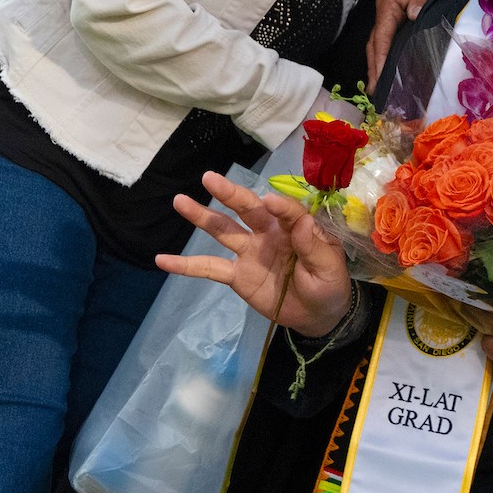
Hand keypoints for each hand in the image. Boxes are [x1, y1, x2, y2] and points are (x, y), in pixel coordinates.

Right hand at [156, 170, 351, 337]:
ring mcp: (249, 252)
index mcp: (294, 227)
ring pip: (222, 229)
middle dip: (229, 193)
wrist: (318, 316)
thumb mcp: (329, 267)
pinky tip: (162, 259)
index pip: (286, 211)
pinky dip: (185, 265)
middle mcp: (268, 232)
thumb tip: (301, 222)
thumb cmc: (328, 285)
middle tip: (210, 177)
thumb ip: (315, 247)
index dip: (278, 206)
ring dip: (201, 216)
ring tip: (179, 200)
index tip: (268, 202)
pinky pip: (209, 268)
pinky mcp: (237, 275)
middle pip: (247, 209)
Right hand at [365, 0, 460, 86]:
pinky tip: (389, 72)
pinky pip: (389, 42)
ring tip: (378, 88)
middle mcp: (386, 10)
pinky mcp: (401, 19)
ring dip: (377, 65)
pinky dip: (386, 58)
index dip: (379, 59)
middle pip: (375, 43)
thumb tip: (413, 15)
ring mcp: (392, 15)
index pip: (380, 36)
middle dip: (373, 68)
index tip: (379, 79)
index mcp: (389, 3)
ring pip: (379, 44)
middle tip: (374, 92)